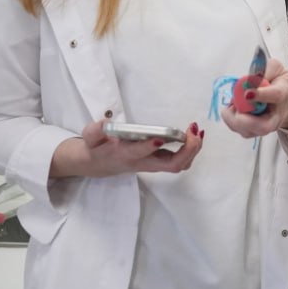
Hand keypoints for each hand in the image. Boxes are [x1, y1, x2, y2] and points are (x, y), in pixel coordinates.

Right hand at [51, 120, 202, 178]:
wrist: (98, 164)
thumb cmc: (97, 148)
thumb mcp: (90, 138)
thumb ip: (95, 131)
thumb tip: (106, 124)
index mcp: (124, 155)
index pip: (138, 154)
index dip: (149, 147)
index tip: (160, 137)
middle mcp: (142, 163)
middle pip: (170, 165)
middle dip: (187, 150)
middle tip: (193, 132)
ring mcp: (153, 165)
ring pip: (178, 165)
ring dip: (192, 150)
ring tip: (197, 132)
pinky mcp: (159, 162)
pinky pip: (180, 161)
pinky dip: (191, 149)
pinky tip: (194, 135)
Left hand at [222, 57, 287, 137]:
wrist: (285, 98)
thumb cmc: (278, 82)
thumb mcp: (274, 68)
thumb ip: (262, 70)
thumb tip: (249, 79)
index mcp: (284, 93)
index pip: (275, 95)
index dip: (261, 95)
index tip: (247, 93)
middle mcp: (277, 115)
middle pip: (263, 126)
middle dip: (242, 119)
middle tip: (233, 105)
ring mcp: (266, 127)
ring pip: (247, 131)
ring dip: (233, 117)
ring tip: (234, 103)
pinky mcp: (254, 132)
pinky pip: (238, 130)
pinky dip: (230, 119)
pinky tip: (234, 108)